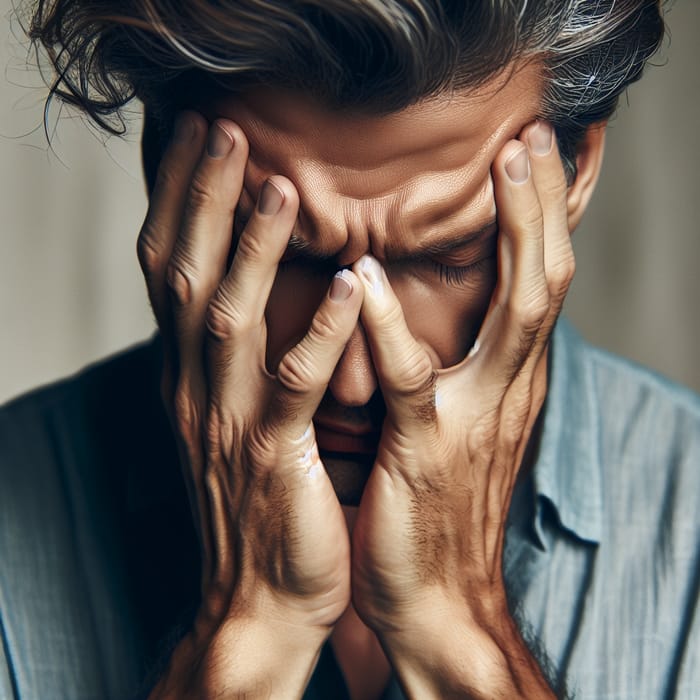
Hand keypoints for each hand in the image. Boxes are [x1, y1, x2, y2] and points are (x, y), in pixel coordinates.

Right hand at [136, 114, 361, 697]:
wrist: (261, 594)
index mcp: (188, 376)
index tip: (198, 137)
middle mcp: (196, 391)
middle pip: (187, 280)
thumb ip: (231, 353)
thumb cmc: (257, 495)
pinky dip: (317, 334)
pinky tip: (342, 286)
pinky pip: (294, 390)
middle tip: (225, 130)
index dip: (177, 202)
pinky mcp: (274, 461)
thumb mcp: (230, 414)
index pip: (170, 272)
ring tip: (279, 190)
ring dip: (250, 254)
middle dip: (201, 202)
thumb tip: (240, 283)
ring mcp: (231, 425)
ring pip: (231, 324)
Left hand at [350, 121, 571, 696]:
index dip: (552, 217)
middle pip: (550, 278)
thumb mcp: (462, 425)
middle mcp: (509, 388)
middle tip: (537, 135)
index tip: (547, 154)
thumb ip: (463, 368)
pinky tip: (367, 277)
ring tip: (502, 164)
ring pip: (517, 311)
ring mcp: (474, 417)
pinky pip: (412, 377)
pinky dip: (390, 324)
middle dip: (550, 204)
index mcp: (511, 381)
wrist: (436, 601)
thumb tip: (455, 316)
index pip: (545, 282)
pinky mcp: (426, 450)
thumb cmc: (438, 507)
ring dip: (516, 233)